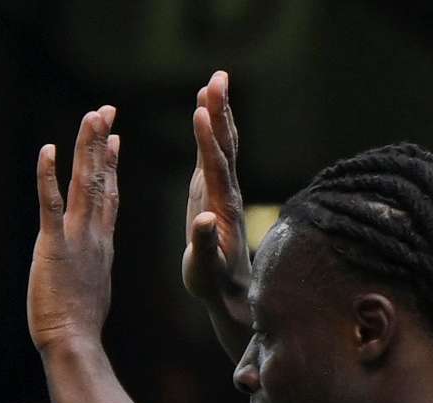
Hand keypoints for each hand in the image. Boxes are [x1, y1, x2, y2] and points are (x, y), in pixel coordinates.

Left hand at [26, 104, 123, 354]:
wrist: (75, 341)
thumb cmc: (80, 326)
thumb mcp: (91, 287)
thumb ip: (91, 268)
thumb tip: (89, 269)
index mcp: (102, 243)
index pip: (110, 195)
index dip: (111, 165)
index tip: (115, 139)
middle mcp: (94, 234)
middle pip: (100, 179)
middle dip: (102, 142)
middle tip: (104, 111)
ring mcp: (76, 237)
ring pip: (84, 183)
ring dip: (86, 147)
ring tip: (92, 116)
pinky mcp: (53, 245)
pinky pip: (50, 204)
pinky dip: (48, 176)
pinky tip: (47, 150)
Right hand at [179, 72, 251, 333]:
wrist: (232, 294)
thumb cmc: (214, 285)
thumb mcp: (205, 270)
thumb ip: (205, 244)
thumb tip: (205, 220)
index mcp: (221, 208)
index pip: (214, 167)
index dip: (207, 139)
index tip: (201, 111)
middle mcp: (225, 193)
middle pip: (224, 145)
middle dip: (220, 111)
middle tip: (217, 78)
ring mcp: (221, 190)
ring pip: (222, 144)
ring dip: (218, 112)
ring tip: (213, 82)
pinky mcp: (213, 193)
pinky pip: (213, 154)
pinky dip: (210, 130)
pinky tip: (205, 112)